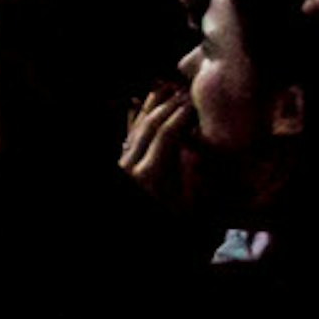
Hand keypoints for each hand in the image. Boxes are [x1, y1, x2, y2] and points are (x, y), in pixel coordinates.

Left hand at [119, 88, 197, 210]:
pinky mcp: (121, 163)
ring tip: (170, 91)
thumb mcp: (188, 204)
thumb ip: (192, 177)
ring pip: (137, 126)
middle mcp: (131, 165)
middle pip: (150, 125)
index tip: (196, 104)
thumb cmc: (175, 219)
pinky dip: (140, 117)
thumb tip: (197, 149)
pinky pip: (130, 133)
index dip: (182, 116)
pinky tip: (149, 104)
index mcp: (150, 175)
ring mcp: (123, 162)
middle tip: (186, 93)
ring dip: (154, 107)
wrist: (145, 226)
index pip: (167, 134)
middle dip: (169, 106)